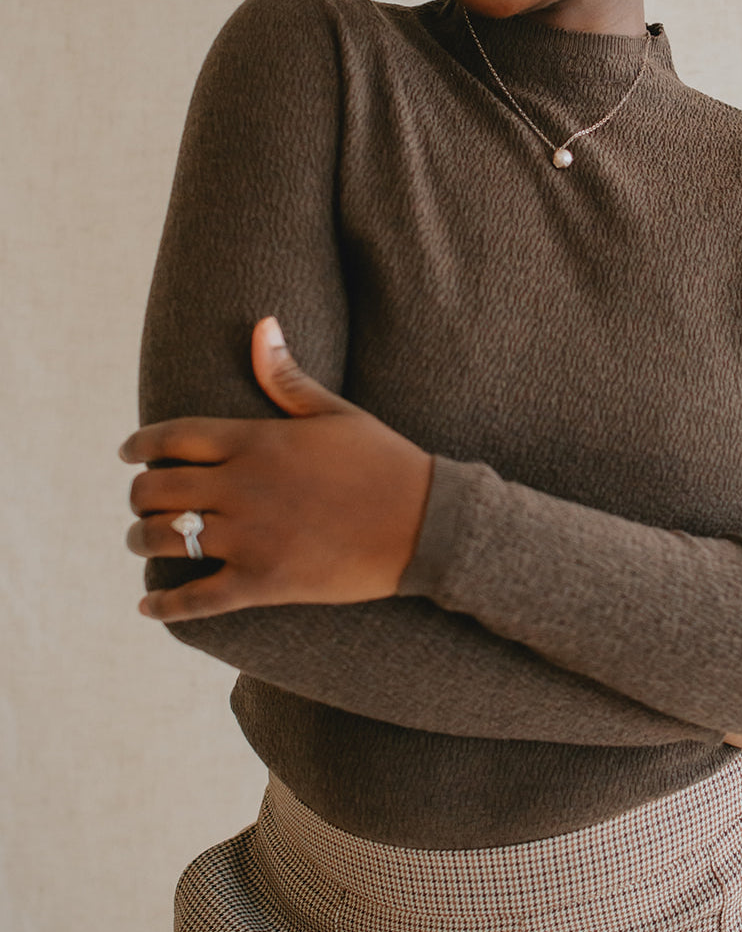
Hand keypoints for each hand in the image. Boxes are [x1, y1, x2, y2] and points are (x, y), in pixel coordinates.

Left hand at [123, 317, 433, 621]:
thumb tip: (261, 325)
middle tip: (141, 500)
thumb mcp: (334, 411)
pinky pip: (197, 599)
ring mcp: (250, 536)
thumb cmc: (383, 461)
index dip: (140, 446)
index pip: (172, 438)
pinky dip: (166, 605)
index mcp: (256, 440)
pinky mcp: (263, 581)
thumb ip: (286, 377)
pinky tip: (150, 606)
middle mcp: (242, 486)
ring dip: (143, 539)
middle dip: (139, 495)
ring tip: (143, 540)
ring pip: (165, 539)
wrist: (424, 523)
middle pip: (157, 488)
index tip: (128, 454)